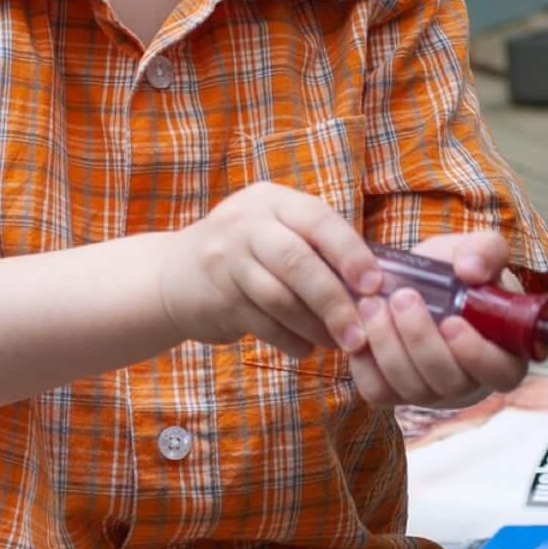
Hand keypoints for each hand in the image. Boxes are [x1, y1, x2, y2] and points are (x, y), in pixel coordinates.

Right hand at [162, 184, 381, 357]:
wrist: (171, 276)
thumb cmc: (246, 256)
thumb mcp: (275, 231)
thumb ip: (316, 246)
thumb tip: (376, 285)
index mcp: (273, 201)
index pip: (319, 219)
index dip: (350, 253)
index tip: (375, 285)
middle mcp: (247, 223)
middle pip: (299, 262)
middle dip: (336, 301)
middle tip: (361, 333)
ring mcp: (226, 260)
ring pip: (280, 298)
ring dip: (316, 327)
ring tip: (338, 343)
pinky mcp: (216, 298)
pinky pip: (263, 324)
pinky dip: (291, 340)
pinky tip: (306, 348)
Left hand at [347, 230, 528, 408]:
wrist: (412, 282)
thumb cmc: (455, 273)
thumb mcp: (476, 250)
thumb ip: (486, 251)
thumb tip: (471, 270)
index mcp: (502, 353)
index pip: (502, 372)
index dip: (477, 355)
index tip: (451, 322)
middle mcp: (469, 382)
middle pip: (449, 381)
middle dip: (420, 339)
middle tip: (402, 297)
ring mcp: (431, 393)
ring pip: (411, 388)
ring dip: (388, 344)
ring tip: (373, 303)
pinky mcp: (394, 394)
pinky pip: (378, 391)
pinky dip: (365, 360)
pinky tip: (361, 326)